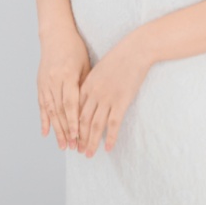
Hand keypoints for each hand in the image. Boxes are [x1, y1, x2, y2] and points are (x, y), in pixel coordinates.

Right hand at [37, 29, 90, 150]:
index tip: (77, 136)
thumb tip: (89, 108)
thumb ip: (84, 86)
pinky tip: (46, 132)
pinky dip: (43, 120)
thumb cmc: (75, 48)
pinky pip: (41, 105)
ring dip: (56, 129)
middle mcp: (53, 81)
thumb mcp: (85, 65)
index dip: (73, 121)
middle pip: (59, 111)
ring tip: (61, 145)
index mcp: (67, 75)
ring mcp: (44, 83)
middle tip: (71, 147)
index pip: (70, 103)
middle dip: (65, 130)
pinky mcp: (40, 84)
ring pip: (50, 111)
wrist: (55, 35)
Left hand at [76, 33, 151, 156]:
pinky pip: (113, 124)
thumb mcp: (99, 69)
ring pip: (95, 125)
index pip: (74, 110)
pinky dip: (109, 138)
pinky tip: (107, 148)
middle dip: (79, 138)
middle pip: (82, 121)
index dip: (71, 125)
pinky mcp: (121, 101)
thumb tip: (88, 96)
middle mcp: (93, 93)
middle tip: (77, 150)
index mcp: (86, 85)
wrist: (135, 50)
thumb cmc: (119, 57)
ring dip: (90, 142)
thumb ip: (92, 83)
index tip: (70, 136)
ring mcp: (107, 98)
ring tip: (88, 154)